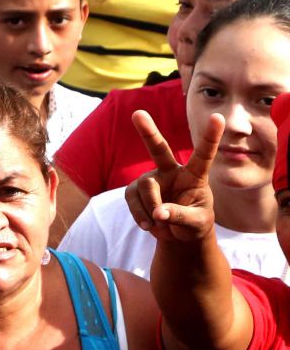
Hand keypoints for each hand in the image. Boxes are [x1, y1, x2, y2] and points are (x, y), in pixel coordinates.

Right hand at [125, 110, 222, 243]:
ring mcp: (152, 179)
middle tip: (138, 114)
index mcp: (194, 175)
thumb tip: (158, 213)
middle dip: (148, 132)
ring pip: (146, 187)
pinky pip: (132, 198)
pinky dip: (139, 214)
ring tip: (160, 225)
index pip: (204, 154)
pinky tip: (148, 224)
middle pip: (159, 149)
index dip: (211, 136)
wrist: (178, 235)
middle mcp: (171, 171)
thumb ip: (181, 216)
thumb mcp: (197, 222)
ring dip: (151, 208)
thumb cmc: (195, 224)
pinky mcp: (135, 189)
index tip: (218, 117)